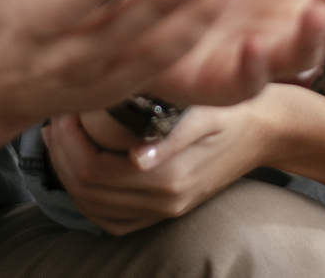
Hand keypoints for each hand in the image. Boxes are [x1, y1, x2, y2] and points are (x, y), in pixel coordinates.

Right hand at [0, 0, 235, 127]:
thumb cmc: (1, 2)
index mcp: (35, 22)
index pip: (73, 4)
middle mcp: (66, 58)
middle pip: (120, 32)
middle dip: (163, 3)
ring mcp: (96, 79)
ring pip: (149, 54)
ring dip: (192, 23)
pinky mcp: (119, 89)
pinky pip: (159, 69)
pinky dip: (191, 42)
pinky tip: (221, 8)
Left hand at [43, 97, 281, 234]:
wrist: (267, 128)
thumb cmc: (233, 108)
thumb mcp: (203, 111)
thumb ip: (169, 136)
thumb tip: (136, 157)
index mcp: (169, 177)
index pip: (93, 171)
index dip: (68, 141)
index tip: (65, 107)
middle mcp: (164, 202)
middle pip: (87, 191)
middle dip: (62, 153)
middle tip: (57, 116)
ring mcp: (164, 210)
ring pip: (93, 207)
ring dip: (69, 171)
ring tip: (62, 135)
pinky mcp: (165, 210)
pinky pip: (112, 219)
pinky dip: (87, 195)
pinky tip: (80, 164)